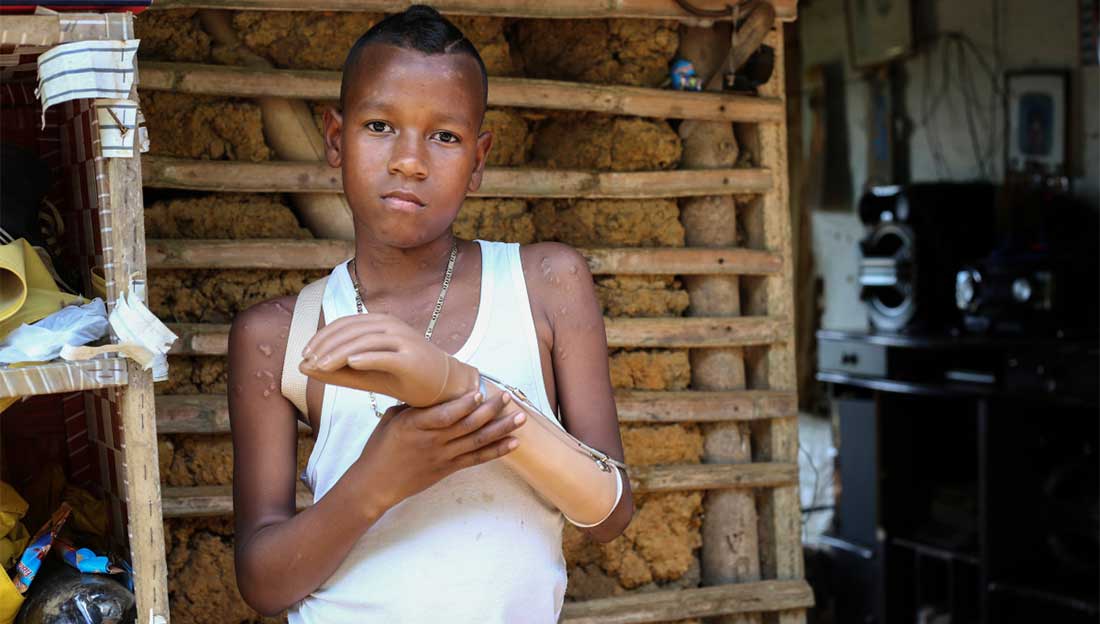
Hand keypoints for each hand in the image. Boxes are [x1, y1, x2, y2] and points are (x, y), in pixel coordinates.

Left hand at [300, 313, 478, 406]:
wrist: (444, 387)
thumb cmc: (403, 378)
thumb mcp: (366, 375)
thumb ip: (337, 371)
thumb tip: (302, 368)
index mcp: (380, 323)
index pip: (345, 324)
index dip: (322, 337)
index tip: (304, 354)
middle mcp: (391, 326)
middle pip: (352, 331)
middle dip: (326, 346)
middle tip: (308, 362)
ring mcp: (403, 340)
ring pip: (365, 341)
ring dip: (339, 353)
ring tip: (321, 366)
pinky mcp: (412, 357)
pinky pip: (386, 354)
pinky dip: (367, 357)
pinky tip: (350, 363)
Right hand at [349, 390, 525, 510]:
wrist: (375, 484)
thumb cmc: (380, 448)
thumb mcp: (392, 419)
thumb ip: (415, 405)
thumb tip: (436, 389)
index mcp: (415, 425)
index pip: (444, 415)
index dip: (464, 405)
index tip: (479, 392)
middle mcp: (432, 441)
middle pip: (467, 425)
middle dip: (490, 410)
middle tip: (507, 397)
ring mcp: (442, 456)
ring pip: (477, 441)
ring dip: (501, 428)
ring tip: (520, 417)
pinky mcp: (448, 468)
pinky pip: (477, 459)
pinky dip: (497, 451)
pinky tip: (513, 442)